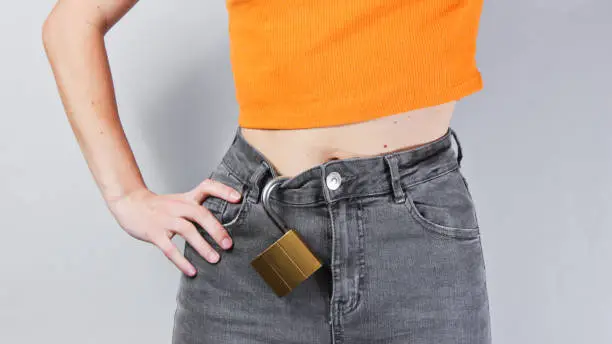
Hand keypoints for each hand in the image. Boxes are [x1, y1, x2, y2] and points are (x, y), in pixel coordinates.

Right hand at [106, 179, 242, 276]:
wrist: (130, 204)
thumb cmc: (160, 206)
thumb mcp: (180, 200)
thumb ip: (198, 207)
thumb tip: (222, 225)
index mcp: (186, 198)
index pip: (206, 187)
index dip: (223, 190)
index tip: (238, 198)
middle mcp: (178, 207)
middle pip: (199, 213)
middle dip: (216, 229)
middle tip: (228, 244)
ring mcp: (165, 220)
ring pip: (186, 230)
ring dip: (202, 246)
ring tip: (215, 259)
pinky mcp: (154, 233)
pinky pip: (169, 248)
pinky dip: (181, 261)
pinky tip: (192, 271)